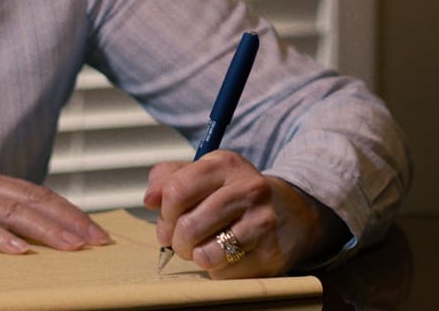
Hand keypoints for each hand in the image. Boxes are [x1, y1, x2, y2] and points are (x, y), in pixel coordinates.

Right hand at [0, 168, 108, 254]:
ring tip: (71, 246)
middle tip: (96, 241)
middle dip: (69, 221)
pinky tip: (18, 251)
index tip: (94, 230)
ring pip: (12, 212)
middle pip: (34, 201)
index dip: (69, 210)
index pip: (38, 193)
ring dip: (45, 230)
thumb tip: (25, 234)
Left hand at [144, 151, 347, 278]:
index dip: (164, 213)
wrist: (289, 214)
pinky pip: (223, 275)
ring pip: (204, 255)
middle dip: (176, 240)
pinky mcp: (270, 255)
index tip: (168, 219)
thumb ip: (168, 179)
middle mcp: (249, 189)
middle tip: (182, 239)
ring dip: (195, 257)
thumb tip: (149, 200)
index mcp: (227, 164)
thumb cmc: (232, 195)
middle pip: (187, 227)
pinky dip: (217, 271)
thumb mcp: (203, 175)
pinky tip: (227, 256)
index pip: (176, 191)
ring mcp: (263, 223)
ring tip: (203, 247)